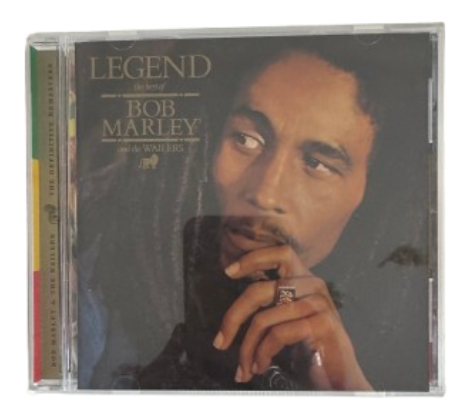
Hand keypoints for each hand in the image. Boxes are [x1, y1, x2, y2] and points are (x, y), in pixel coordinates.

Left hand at [212, 245, 372, 389]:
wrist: (341, 378)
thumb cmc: (310, 349)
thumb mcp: (288, 320)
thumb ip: (271, 306)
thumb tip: (233, 312)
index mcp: (304, 279)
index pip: (280, 253)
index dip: (253, 258)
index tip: (228, 271)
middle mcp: (313, 284)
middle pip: (259, 290)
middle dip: (234, 317)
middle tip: (219, 342)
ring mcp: (318, 303)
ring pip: (264, 319)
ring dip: (248, 347)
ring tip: (245, 367)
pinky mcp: (321, 323)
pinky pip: (277, 334)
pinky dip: (262, 354)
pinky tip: (260, 366)